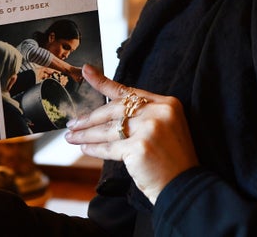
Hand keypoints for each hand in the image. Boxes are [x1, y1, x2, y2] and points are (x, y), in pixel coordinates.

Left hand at [65, 65, 198, 203]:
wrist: (184, 186)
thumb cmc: (172, 161)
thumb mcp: (165, 128)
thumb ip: (143, 116)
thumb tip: (108, 114)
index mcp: (167, 103)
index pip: (129, 91)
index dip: (104, 82)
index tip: (86, 71)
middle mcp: (159, 112)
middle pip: (115, 109)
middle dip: (90, 117)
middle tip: (73, 122)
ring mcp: (149, 129)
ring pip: (109, 129)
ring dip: (87, 134)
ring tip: (72, 136)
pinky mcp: (139, 147)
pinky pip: (109, 147)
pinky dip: (94, 148)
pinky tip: (84, 148)